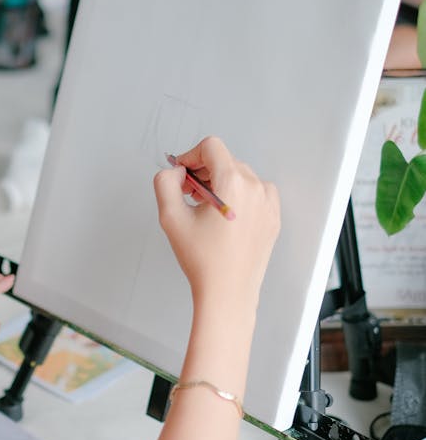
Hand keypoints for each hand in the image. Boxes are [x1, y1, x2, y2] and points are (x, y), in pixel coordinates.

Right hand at [153, 136, 279, 315]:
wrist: (228, 293)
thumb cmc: (203, 260)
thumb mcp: (171, 217)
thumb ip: (166, 183)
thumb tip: (175, 171)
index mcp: (233, 183)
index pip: (211, 147)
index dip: (191, 155)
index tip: (182, 173)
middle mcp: (255, 188)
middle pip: (225, 161)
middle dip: (204, 172)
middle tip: (188, 195)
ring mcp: (268, 203)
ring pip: (240, 176)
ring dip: (221, 184)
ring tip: (206, 210)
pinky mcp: (273, 217)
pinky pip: (255, 192)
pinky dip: (239, 196)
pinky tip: (225, 218)